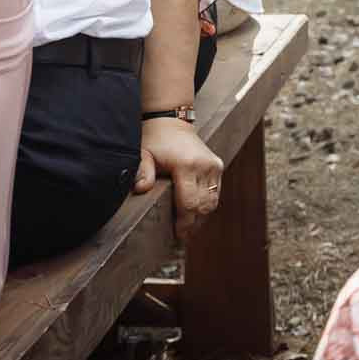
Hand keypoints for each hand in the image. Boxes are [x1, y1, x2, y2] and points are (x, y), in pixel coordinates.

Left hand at [138, 116, 222, 242]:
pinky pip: (215, 193)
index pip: (190, 203)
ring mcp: (214, 166)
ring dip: (200, 216)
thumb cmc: (155, 140)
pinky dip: (205, 205)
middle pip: (203, 206)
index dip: (184, 223)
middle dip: (193, 224)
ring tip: (187, 228)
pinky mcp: (218, 166)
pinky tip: (194, 213)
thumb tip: (140, 189)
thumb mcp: (144, 154)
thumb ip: (142, 171)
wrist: (171, 122)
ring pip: (212, 202)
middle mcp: (205, 166)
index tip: (177, 236)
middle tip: (181, 238)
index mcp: (187, 165)